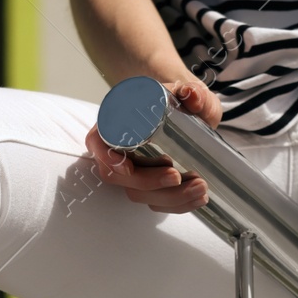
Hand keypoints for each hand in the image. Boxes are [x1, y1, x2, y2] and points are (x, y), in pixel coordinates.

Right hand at [84, 73, 218, 213]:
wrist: (189, 113)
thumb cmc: (178, 101)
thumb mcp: (188, 92)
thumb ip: (192, 92)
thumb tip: (191, 95)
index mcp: (117, 121)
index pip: (98, 142)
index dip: (107, 158)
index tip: (128, 168)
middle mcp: (119, 149)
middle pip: (120, 177)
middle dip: (149, 182)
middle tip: (177, 177)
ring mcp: (133, 171)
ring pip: (140, 193)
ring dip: (170, 197)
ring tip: (199, 187)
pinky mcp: (150, 186)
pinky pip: (156, 202)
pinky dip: (178, 205)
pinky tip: (197, 199)